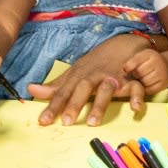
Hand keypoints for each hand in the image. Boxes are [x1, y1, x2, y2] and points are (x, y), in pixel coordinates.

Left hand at [29, 33, 152, 125]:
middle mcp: (95, 76)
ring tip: (92, 123)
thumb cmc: (95, 64)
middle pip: (83, 89)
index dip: (53, 106)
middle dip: (74, 104)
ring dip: (99, 105)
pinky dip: (136, 97)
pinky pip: (135, 88)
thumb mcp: (74, 73)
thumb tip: (30, 90)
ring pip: (106, 91)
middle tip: (66, 122)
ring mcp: (113, 78)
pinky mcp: (130, 80)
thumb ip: (56, 85)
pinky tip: (135, 109)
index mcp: (79, 76)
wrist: (123, 44)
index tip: (43, 121)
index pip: (63, 92)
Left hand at [122, 49, 167, 95]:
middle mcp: (158, 63)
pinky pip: (149, 89)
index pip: (136, 60)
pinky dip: (145, 88)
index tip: (126, 69)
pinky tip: (146, 84)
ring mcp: (162, 74)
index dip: (128, 66)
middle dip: (135, 74)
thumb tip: (124, 70)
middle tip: (136, 74)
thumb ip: (132, 61)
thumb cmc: (150, 62)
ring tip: (142, 78)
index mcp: (151, 54)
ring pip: (144, 82)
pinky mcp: (163, 84)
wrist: (167, 67)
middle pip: (139, 72)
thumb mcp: (142, 57)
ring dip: (140, 82)